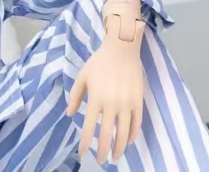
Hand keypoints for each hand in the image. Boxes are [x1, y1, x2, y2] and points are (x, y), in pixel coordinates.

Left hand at [66, 16, 144, 163]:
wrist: (122, 48)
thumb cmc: (100, 61)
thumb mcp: (83, 76)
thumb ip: (75, 96)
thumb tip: (70, 114)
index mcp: (96, 99)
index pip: (89, 128)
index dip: (86, 143)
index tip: (83, 153)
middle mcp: (111, 104)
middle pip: (108, 135)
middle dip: (103, 152)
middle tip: (101, 161)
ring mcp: (127, 103)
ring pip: (124, 133)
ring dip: (119, 148)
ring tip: (115, 157)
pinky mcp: (138, 100)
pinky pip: (137, 123)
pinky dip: (133, 135)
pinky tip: (129, 142)